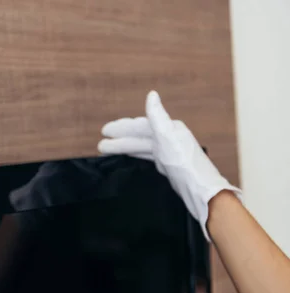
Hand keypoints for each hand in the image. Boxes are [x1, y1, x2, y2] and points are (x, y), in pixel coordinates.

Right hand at [98, 91, 240, 239]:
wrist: (199, 189)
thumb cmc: (184, 163)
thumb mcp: (167, 136)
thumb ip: (157, 115)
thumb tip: (152, 94)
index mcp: (169, 130)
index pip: (140, 125)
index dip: (122, 127)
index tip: (104, 130)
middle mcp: (169, 139)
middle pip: (139, 137)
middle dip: (120, 139)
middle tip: (101, 144)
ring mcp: (169, 154)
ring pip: (142, 148)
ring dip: (125, 148)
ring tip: (106, 151)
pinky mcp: (169, 167)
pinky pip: (147, 157)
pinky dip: (136, 156)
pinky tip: (129, 159)